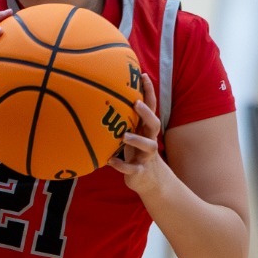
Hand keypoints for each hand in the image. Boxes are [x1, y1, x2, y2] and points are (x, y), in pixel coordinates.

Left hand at [110, 74, 170, 197]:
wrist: (148, 181)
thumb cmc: (136, 153)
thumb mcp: (132, 135)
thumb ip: (124, 121)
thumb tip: (103, 98)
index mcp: (146, 130)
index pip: (151, 107)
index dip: (149, 92)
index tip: (142, 75)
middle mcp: (150, 141)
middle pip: (154, 124)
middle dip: (146, 113)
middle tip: (136, 103)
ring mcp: (146, 157)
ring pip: (148, 147)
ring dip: (137, 140)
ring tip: (123, 136)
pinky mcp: (140, 171)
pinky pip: (132, 169)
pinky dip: (121, 165)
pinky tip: (110, 161)